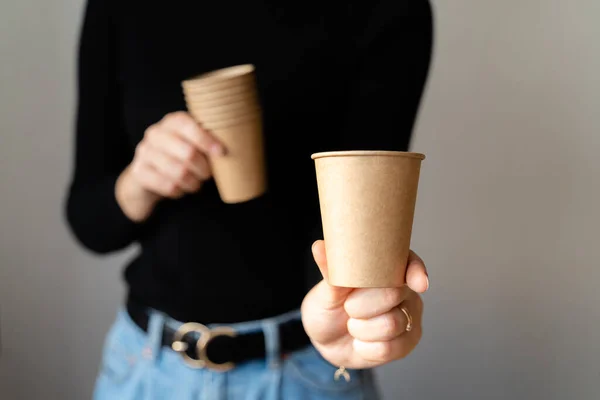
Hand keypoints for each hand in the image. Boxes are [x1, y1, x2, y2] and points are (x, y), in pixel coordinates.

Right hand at [116, 111, 223, 220]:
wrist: (146, 177)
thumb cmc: (179, 158)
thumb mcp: (193, 144)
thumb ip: (207, 142)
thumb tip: (226, 151)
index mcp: (172, 121)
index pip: (188, 125)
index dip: (207, 140)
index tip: (221, 153)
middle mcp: (155, 133)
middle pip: (188, 153)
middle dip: (203, 168)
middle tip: (207, 175)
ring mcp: (144, 152)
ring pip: (179, 172)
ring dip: (193, 183)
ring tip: (195, 183)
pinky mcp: (139, 172)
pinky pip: (168, 186)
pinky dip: (179, 191)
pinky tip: (180, 189)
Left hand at [301, 240, 428, 369]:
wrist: (327, 341)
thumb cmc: (329, 307)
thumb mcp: (325, 290)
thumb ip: (330, 271)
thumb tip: (319, 246)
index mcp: (388, 267)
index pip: (409, 262)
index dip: (415, 271)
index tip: (416, 283)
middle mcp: (404, 289)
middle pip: (394, 294)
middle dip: (361, 305)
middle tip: (348, 308)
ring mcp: (410, 315)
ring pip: (391, 324)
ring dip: (361, 329)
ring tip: (353, 325)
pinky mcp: (409, 341)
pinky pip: (390, 348)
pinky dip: (366, 348)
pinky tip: (361, 342)